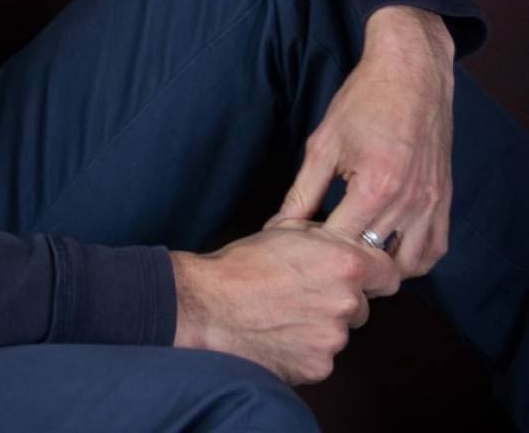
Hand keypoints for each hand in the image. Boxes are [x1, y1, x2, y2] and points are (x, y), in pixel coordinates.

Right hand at [172, 220, 399, 384]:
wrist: (209, 306)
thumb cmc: (243, 264)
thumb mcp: (286, 230)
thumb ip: (324, 238)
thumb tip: (341, 241)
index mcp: (345, 264)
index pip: (389, 273)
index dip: (373, 272)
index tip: (358, 275)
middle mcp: (347, 303)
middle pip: (362, 305)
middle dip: (341, 299)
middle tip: (304, 291)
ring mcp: (334, 339)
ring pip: (340, 331)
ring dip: (322, 324)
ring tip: (284, 312)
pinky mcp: (319, 367)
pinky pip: (322, 356)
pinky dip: (305, 348)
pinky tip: (279, 333)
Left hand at [272, 6, 454, 278]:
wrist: (411, 73)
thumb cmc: (363, 102)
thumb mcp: (323, 143)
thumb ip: (302, 191)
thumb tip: (279, 226)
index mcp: (374, 188)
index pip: (338, 244)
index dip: (312, 248)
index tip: (296, 244)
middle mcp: (408, 203)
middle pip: (371, 258)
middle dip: (342, 260)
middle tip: (321, 252)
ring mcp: (431, 204)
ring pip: (407, 265)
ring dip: (381, 268)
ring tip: (355, 255)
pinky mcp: (444, 200)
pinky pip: (434, 249)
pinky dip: (414, 259)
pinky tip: (389, 248)